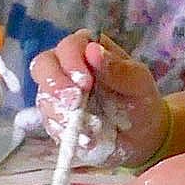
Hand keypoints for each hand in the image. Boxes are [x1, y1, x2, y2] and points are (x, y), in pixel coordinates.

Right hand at [29, 33, 167, 166]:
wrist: (141, 138)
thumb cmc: (140, 102)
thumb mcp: (139, 84)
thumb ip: (118, 68)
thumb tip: (93, 51)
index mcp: (88, 50)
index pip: (68, 45)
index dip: (70, 61)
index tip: (85, 82)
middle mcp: (67, 68)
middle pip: (43, 65)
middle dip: (55, 84)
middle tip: (74, 103)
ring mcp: (57, 94)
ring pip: (43, 96)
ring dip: (60, 112)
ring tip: (88, 127)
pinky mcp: (54, 118)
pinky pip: (48, 122)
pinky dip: (64, 130)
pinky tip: (85, 137)